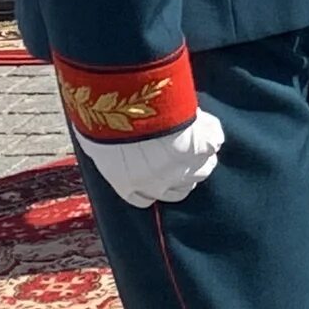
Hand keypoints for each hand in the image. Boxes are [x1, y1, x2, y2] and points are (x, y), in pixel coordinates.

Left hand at [75, 109, 226, 207]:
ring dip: (200, 158)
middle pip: (179, 190)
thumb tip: (105, 148)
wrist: (130, 109)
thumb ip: (106, 154)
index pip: (144, 199)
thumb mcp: (95, 142)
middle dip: (180, 175)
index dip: (150, 185)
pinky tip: (204, 123)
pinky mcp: (202, 149)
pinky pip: (213, 143)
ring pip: (202, 171)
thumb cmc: (104, 123)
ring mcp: (184, 169)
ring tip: (197, 137)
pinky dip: (211, 133)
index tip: (153, 171)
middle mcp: (158, 185)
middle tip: (178, 151)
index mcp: (128, 186)